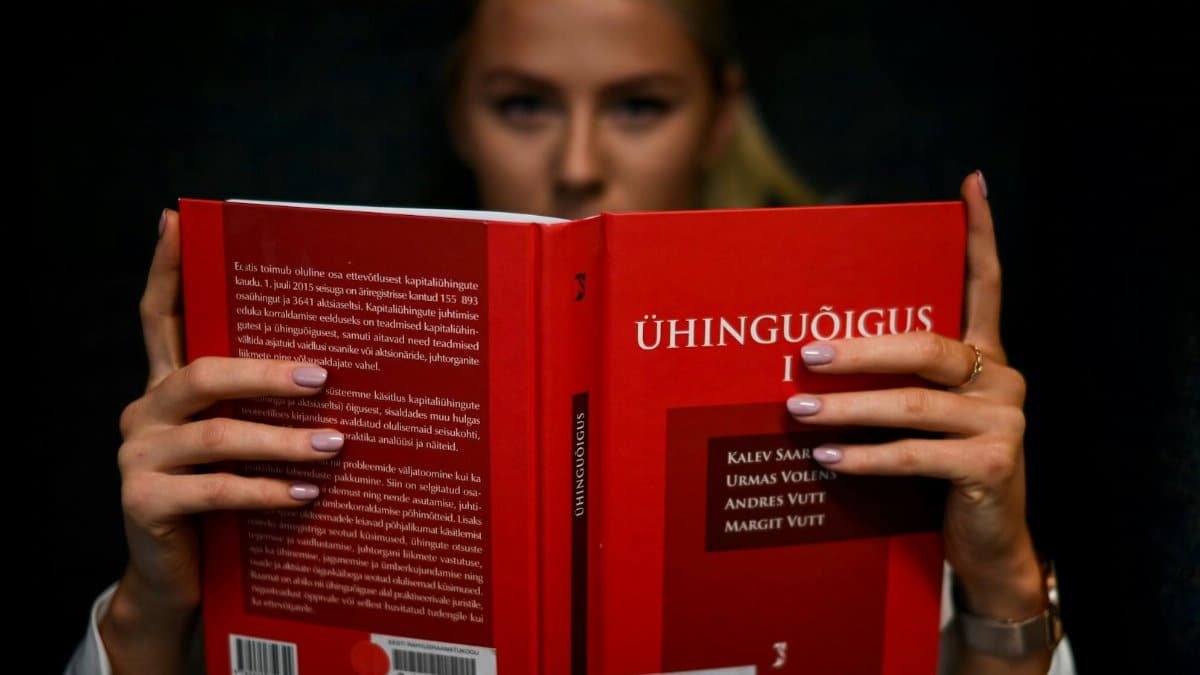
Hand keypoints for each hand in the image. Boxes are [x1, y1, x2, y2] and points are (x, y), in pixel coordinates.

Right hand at [100, 209, 343, 674]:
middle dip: (266, 370)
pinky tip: (307, 495)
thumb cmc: (225, 498)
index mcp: (166, 386)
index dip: (165, 268)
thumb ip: (259, 405)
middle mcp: (144, 411)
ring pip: (216, 432)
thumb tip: (333, 368)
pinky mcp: (143, 502)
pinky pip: (215, 489)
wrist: (182, 579)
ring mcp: (138, 456)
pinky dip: (267, 491)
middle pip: (202, 371)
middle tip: (324, 376)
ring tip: (335, 443)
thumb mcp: (238, 442)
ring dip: (282, 438)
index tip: (175, 218)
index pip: (159, 316)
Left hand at [785, 172, 1047, 618]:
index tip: (971, 183)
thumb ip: (896, 383)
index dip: (981, 235)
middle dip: (859, 349)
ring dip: (849, 409)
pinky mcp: (994, 466)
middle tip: (804, 354)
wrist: (987, 546)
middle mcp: (1002, 380)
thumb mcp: (921, 418)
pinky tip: (827, 461)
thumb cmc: (940, 472)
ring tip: (797, 411)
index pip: (987, 285)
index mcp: (986, 359)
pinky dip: (867, 459)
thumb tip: (813, 357)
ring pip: (914, 405)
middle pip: (926, 347)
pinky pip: (917, 456)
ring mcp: (1004, 423)